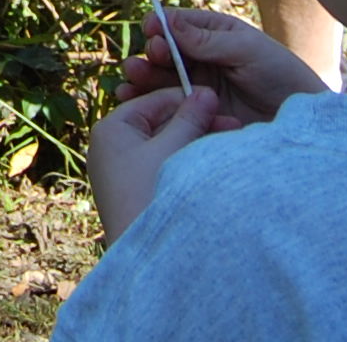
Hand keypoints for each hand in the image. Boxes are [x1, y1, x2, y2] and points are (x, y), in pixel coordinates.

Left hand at [86, 84, 222, 244]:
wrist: (143, 254)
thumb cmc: (149, 194)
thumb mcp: (172, 150)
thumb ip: (189, 119)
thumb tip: (205, 92)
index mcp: (112, 129)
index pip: (154, 101)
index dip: (187, 99)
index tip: (218, 101)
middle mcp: (112, 146)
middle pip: (161, 123)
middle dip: (197, 123)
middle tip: (234, 124)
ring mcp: (124, 169)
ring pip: (167, 145)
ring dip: (196, 142)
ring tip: (231, 141)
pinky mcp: (137, 189)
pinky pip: (165, 165)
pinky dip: (187, 161)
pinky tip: (214, 161)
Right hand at [118, 6, 328, 126]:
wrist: (302, 123)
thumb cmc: (282, 76)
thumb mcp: (248, 50)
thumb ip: (207, 39)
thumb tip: (167, 20)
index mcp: (213, 36)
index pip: (177, 26)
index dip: (160, 28)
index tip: (152, 33)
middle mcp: (200, 60)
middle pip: (163, 54)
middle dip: (149, 56)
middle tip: (142, 63)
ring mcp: (197, 89)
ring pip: (160, 80)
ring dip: (143, 78)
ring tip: (132, 81)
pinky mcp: (197, 116)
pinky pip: (169, 108)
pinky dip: (150, 105)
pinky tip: (135, 102)